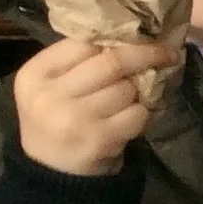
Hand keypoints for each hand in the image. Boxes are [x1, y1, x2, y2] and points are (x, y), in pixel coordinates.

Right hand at [13, 39, 177, 177]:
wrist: (52, 169)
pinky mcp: (99, 139)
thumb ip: (81, 60)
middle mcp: (50, 95)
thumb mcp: (54, 85)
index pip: (84, 43)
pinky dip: (142, 114)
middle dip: (145, 55)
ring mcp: (74, 119)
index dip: (117, 38)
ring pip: (128, 89)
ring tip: (130, 99)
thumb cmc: (59, 117)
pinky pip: (138, 114)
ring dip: (138, 91)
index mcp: (35, 74)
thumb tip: (133, 35)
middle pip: (112, 62)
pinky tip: (129, 119)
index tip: (142, 34)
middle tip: (167, 53)